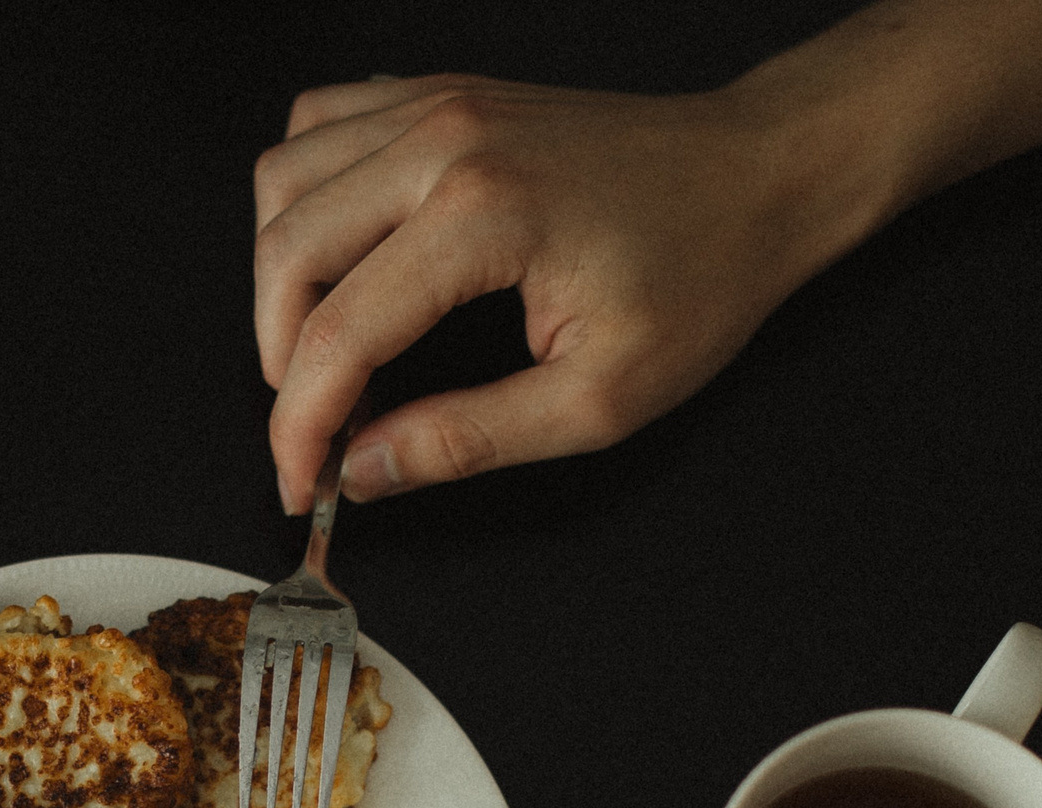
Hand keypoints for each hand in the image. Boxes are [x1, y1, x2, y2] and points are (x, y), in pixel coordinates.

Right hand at [252, 74, 870, 510]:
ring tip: (319, 342)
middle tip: (312, 425)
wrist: (764, 171)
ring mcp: (436, 105)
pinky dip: (303, 196)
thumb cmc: (704, 272)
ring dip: (279, 274)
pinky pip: (318, 126)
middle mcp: (444, 142)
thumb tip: (363, 469)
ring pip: (283, 181)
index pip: (337, 332)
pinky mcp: (439, 94)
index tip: (297, 478)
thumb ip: (466, 439)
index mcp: (483, 214)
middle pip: (287, 251)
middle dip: (278, 359)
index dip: (298, 423)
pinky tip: (337, 252)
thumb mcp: (598, 397)